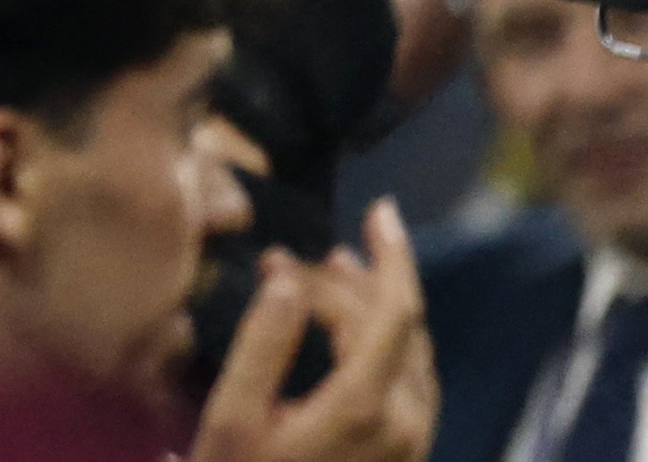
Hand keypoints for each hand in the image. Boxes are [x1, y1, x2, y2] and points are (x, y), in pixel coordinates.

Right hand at [191, 198, 429, 461]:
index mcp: (368, 404)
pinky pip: (413, 383)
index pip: (395, 310)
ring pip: (415, 356)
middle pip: (406, 328)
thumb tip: (288, 280)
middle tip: (320, 252)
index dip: (392, 255)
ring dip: (382, 310)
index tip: (379, 210)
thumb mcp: (233, 418)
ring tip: (339, 278)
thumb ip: (263, 344)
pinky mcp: (407, 457)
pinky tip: (356, 336)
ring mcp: (412, 444)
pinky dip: (388, 344)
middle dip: (371, 278)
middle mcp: (406, 422)